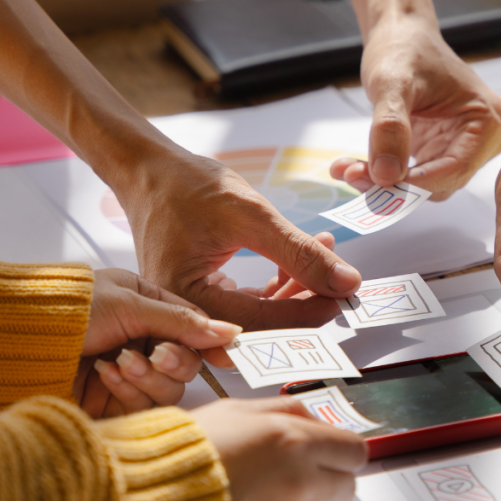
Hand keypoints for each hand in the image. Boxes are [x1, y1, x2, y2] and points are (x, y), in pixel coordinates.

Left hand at [76, 269, 241, 417]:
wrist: (20, 344)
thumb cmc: (70, 310)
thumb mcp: (131, 304)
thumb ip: (182, 321)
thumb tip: (231, 331)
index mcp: (149, 305)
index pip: (194, 326)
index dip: (211, 341)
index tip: (226, 354)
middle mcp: (143, 339)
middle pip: (188, 362)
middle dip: (176, 360)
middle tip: (158, 354)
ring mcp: (129, 372)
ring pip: (170, 387)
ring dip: (150, 376)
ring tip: (121, 363)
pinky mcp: (113, 403)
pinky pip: (144, 405)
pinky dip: (129, 389)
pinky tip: (106, 374)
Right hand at [115, 150, 362, 328]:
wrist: (153, 169)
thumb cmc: (189, 186)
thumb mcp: (252, 216)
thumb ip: (299, 253)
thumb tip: (346, 281)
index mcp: (184, 302)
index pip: (259, 325)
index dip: (308, 313)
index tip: (344, 297)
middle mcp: (183, 316)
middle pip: (259, 330)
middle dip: (303, 306)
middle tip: (339, 283)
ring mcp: (192, 308)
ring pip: (257, 319)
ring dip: (295, 293)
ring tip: (325, 259)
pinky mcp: (203, 295)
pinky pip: (247, 304)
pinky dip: (277, 287)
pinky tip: (300, 263)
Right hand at [191, 396, 367, 500]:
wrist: (152, 497)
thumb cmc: (190, 449)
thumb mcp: (240, 409)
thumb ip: (285, 409)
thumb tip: (312, 416)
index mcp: (296, 442)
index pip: (355, 451)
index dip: (344, 450)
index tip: (334, 451)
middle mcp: (300, 483)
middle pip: (347, 487)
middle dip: (331, 478)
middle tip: (305, 470)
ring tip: (270, 491)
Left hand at [331, 16, 500, 199]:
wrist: (400, 33)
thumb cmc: (405, 48)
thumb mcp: (393, 84)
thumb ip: (390, 128)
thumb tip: (386, 176)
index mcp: (488, 119)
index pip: (456, 168)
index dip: (417, 183)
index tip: (377, 184)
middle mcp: (482, 138)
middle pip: (440, 181)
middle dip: (396, 183)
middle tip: (352, 173)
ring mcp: (461, 145)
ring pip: (423, 183)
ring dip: (384, 181)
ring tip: (346, 167)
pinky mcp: (438, 149)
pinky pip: (412, 174)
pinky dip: (382, 172)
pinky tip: (353, 164)